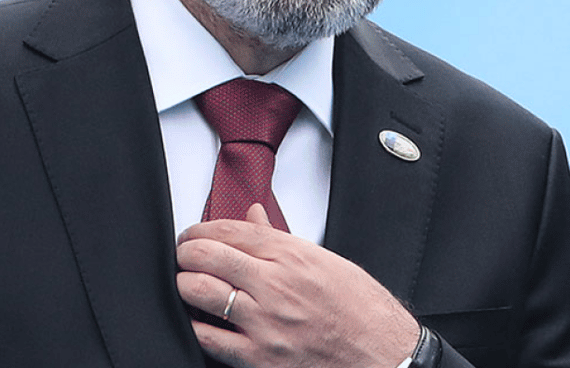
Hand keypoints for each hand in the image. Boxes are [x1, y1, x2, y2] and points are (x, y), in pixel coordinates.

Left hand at [176, 204, 417, 367]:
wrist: (385, 356)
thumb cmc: (360, 309)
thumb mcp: (325, 260)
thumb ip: (280, 237)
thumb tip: (253, 215)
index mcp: (291, 256)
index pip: (228, 230)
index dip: (199, 230)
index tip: (192, 235)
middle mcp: (275, 285)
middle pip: (205, 256)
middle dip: (185, 253)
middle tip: (184, 257)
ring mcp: (265, 323)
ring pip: (198, 292)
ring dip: (185, 284)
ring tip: (189, 284)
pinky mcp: (260, 358)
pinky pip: (208, 337)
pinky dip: (195, 325)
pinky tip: (200, 319)